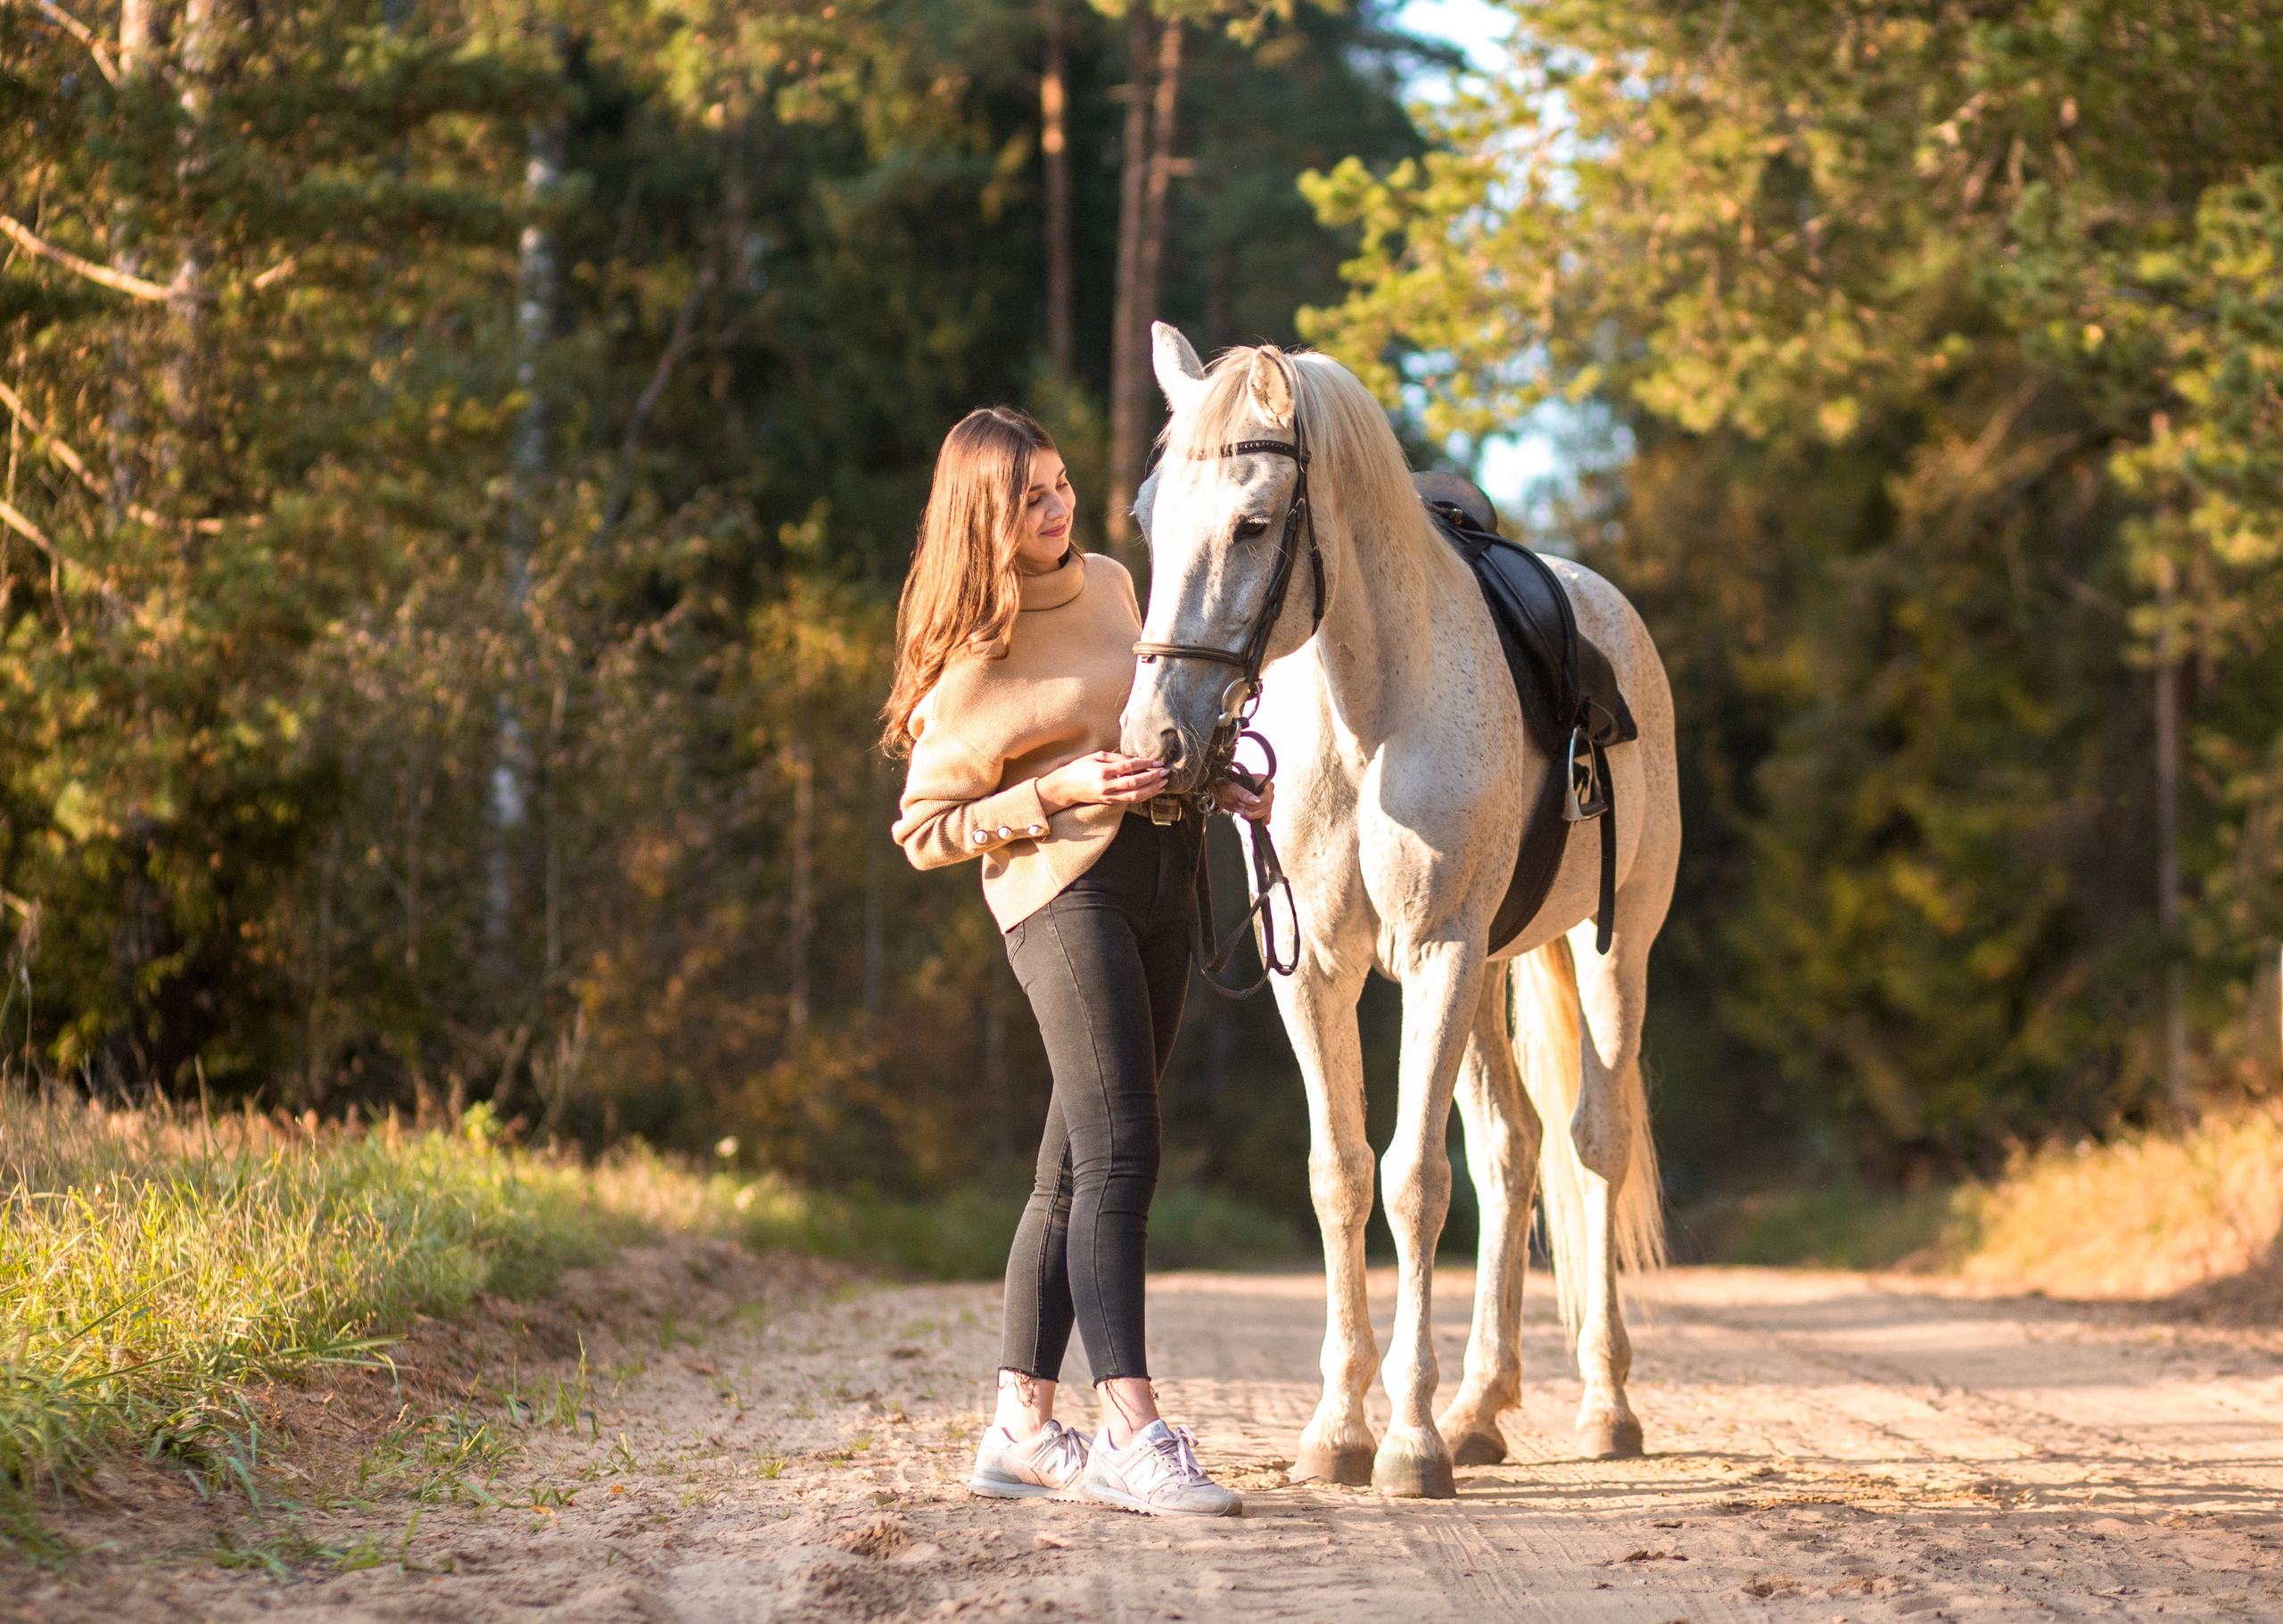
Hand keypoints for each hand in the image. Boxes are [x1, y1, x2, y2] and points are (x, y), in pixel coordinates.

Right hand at [1036, 751, 1165, 812]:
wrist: (1064, 787)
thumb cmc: (1079, 768)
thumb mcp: (1095, 756)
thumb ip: (1115, 757)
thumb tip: (1135, 760)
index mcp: (1103, 771)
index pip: (1129, 767)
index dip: (1145, 765)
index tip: (1157, 762)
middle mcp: (1106, 785)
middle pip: (1134, 783)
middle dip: (1152, 778)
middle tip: (1165, 772)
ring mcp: (1108, 796)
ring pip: (1134, 795)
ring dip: (1151, 790)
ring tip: (1163, 783)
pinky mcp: (1109, 802)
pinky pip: (1129, 800)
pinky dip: (1143, 796)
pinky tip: (1152, 791)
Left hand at [1213, 775, 1274, 822]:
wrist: (1224, 794)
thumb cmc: (1228, 788)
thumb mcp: (1234, 790)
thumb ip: (1245, 795)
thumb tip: (1257, 801)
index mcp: (1263, 781)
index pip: (1267, 797)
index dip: (1256, 804)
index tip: (1241, 803)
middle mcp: (1267, 791)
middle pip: (1266, 807)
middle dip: (1251, 810)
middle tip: (1238, 805)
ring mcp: (1266, 800)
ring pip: (1265, 814)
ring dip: (1251, 815)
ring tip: (1239, 809)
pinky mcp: (1263, 809)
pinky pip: (1265, 819)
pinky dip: (1254, 819)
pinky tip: (1244, 815)